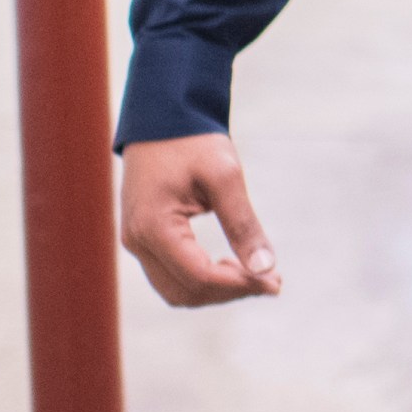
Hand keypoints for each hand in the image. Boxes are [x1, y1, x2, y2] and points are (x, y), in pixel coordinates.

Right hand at [119, 134, 279, 307]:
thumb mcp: (225, 177)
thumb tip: (266, 268)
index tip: (275, 280)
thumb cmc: (193, 142)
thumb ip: (243, 224)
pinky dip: (202, 279)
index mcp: (153, 226)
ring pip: (175, 290)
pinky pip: (171, 275)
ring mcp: (136, 241)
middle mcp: (137, 240)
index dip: (240, 285)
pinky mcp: (143, 238)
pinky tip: (233, 265)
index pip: (198, 277)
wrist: (162, 119)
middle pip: (185, 292)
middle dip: (231, 292)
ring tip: (256, 274)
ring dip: (217, 290)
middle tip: (272, 280)